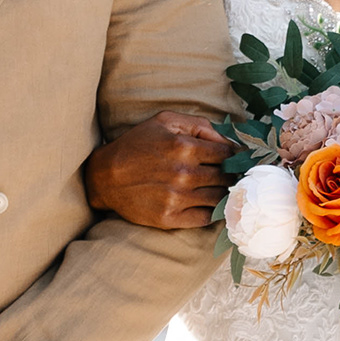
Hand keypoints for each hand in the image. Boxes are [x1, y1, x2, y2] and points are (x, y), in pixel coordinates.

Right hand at [84, 110, 234, 228]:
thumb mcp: (165, 122)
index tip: (234, 161)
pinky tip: (207, 204)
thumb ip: (200, 126)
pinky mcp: (170, 218)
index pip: (228, 155)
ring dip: (223, 194)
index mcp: (185, 147)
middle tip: (229, 176)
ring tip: (218, 189)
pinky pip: (205, 218)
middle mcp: (184, 174)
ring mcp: (177, 198)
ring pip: (219, 199)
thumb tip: (229, 141)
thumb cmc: (137, 145)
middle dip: (230, 176)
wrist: (104, 177)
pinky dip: (211, 212)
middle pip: (226, 178)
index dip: (234, 157)